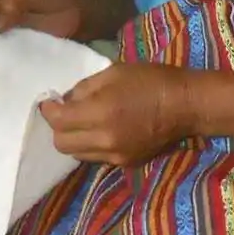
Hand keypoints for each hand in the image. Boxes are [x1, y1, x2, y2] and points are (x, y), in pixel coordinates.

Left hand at [39, 62, 191, 165]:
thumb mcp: (113, 72)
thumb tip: (65, 100)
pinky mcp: (124, 162)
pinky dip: (91, 144)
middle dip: (58, 127)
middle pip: (62, 143)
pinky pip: (96, 156)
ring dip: (74, 138)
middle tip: (65, 112)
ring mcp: (114, 155)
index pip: (59, 121)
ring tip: (83, 121)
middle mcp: (104, 139)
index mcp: (101, 112)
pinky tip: (101, 130)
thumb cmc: (150, 80)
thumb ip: (84, 88)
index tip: (48, 102)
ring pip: (76, 154)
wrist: (185, 105)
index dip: (48, 110)